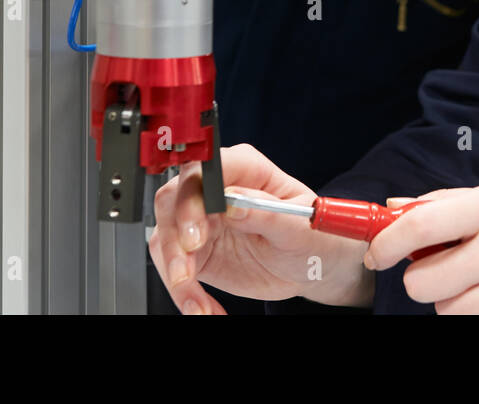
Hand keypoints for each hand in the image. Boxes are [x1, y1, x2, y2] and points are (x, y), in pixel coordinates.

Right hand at [149, 143, 373, 313]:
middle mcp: (217, 190)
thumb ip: (267, 213)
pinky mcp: (197, 251)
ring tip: (198, 304)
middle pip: (173, 200)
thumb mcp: (300, 226)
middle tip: (186, 271)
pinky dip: (183, 293)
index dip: (192, 198)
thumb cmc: (312, 234)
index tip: (196, 233)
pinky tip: (203, 308)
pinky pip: (174, 268)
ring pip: (166, 238)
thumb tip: (234, 203)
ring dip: (175, 273)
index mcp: (244, 169)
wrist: (311, 265)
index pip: (205, 169)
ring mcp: (203, 220)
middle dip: (175, 237)